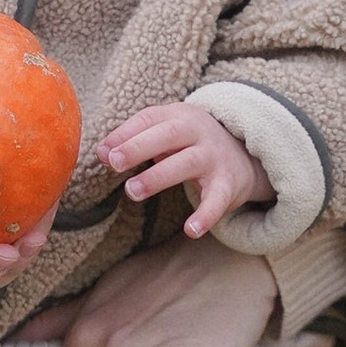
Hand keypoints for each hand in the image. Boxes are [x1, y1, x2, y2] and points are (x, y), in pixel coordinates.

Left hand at [101, 100, 270, 238]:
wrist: (244, 156)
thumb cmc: (190, 143)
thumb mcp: (166, 134)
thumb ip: (134, 140)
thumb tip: (101, 153)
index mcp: (179, 116)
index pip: (150, 119)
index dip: (125, 133)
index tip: (102, 151)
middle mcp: (198, 133)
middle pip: (168, 135)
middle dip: (139, 147)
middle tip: (114, 163)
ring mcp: (214, 158)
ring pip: (187, 163)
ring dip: (158, 177)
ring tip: (132, 191)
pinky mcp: (228, 184)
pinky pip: (217, 200)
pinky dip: (206, 215)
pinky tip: (191, 230)